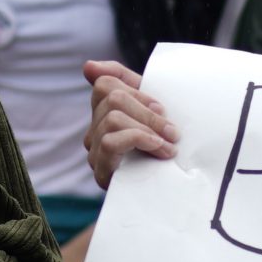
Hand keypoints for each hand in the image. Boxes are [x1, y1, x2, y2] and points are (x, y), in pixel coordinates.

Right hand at [85, 58, 178, 188]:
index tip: (162, 109)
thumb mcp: (154, 114)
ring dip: (148, 128)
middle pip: (111, 97)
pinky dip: (139, 140)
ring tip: (170, 144)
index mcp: (105, 113)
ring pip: (112, 118)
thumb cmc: (164, 149)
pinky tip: (159, 150)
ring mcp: (95, 151)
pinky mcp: (101, 172)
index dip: (136, 90)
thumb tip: (88, 66)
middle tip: (173, 130)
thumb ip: (130, 85)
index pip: (104, 83)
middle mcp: (94, 131)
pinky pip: (111, 142)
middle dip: (147, 110)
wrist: (171, 196)